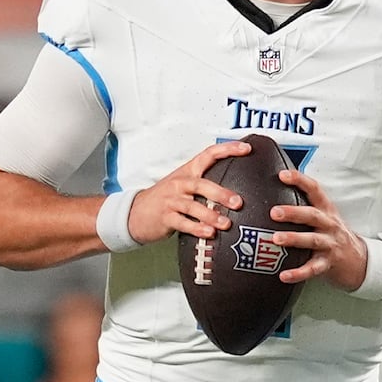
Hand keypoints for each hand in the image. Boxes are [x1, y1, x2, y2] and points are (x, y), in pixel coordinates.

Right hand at [126, 140, 250, 243]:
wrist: (135, 213)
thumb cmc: (166, 199)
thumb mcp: (183, 184)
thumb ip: (206, 184)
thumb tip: (237, 189)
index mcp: (187, 171)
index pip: (208, 154)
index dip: (228, 149)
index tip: (246, 148)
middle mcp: (179, 183)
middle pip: (201, 184)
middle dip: (221, 193)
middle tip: (238, 202)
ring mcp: (171, 200)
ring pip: (193, 206)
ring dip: (211, 215)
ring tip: (226, 223)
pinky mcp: (165, 217)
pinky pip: (183, 223)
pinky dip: (197, 229)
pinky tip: (209, 233)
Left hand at [268, 168, 370, 290]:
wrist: (360, 261)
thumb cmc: (334, 236)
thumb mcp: (325, 218)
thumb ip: (305, 208)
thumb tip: (274, 198)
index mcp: (326, 211)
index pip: (314, 190)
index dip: (300, 180)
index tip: (283, 175)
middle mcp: (329, 225)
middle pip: (312, 215)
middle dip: (293, 212)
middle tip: (274, 212)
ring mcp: (330, 244)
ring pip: (312, 240)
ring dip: (294, 238)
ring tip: (276, 239)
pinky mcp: (328, 264)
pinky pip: (312, 269)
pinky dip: (298, 273)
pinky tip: (284, 275)